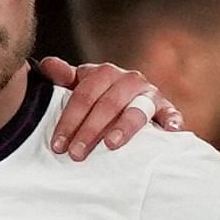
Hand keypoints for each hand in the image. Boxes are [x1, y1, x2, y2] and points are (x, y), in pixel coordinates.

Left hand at [39, 57, 183, 160]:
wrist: (132, 98)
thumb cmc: (99, 96)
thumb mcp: (80, 85)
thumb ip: (63, 77)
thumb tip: (47, 65)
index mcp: (104, 73)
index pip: (83, 95)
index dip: (69, 119)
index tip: (58, 144)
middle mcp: (128, 80)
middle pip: (107, 104)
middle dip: (89, 130)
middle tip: (76, 154)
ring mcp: (149, 94)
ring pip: (136, 110)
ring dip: (123, 128)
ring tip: (111, 145)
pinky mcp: (167, 108)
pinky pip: (171, 113)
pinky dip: (172, 120)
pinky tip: (170, 131)